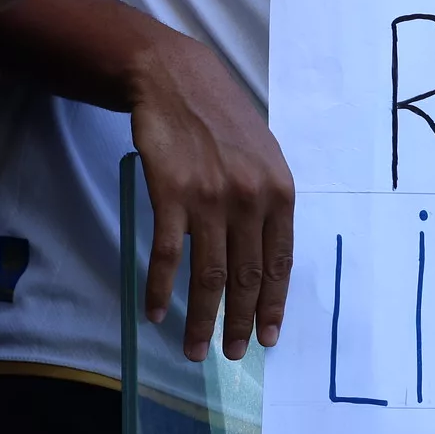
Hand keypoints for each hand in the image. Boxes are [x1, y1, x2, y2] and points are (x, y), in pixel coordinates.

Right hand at [125, 32, 292, 362]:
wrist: (176, 79)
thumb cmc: (223, 118)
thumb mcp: (264, 155)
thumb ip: (269, 202)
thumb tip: (267, 256)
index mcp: (279, 190)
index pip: (280, 262)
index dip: (273, 305)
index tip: (268, 338)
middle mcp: (250, 198)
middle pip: (245, 277)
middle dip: (238, 323)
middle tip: (230, 354)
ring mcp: (210, 197)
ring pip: (208, 275)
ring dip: (201, 319)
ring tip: (195, 348)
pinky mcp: (171, 194)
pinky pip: (166, 255)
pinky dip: (160, 289)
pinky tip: (155, 312)